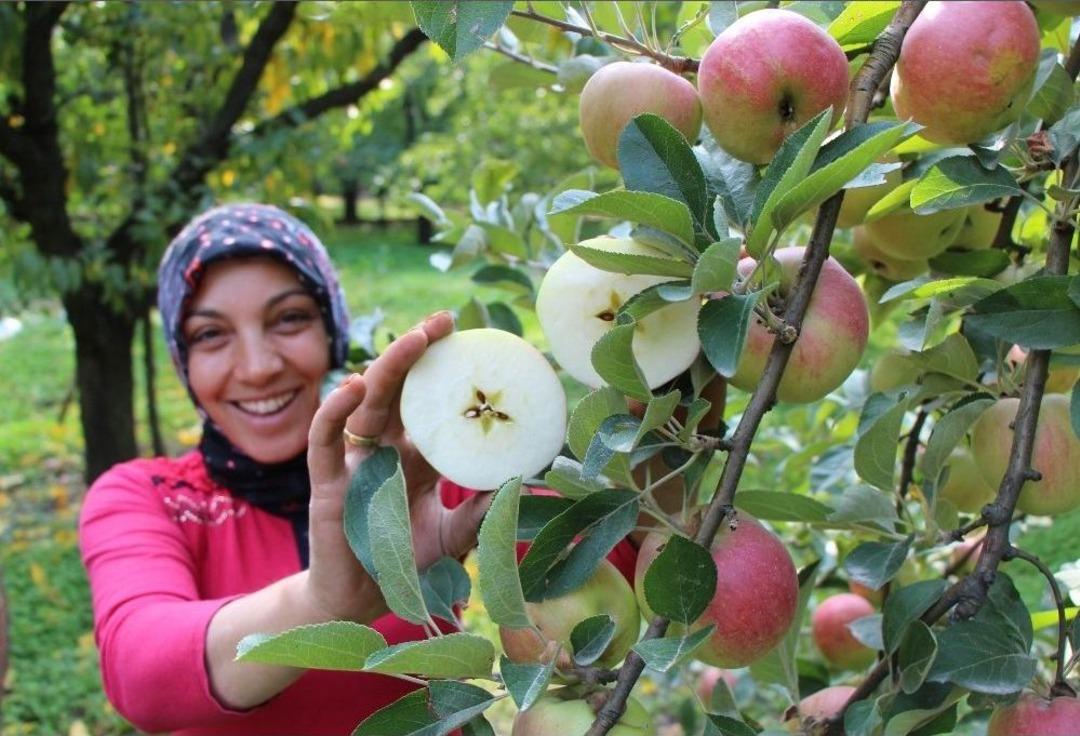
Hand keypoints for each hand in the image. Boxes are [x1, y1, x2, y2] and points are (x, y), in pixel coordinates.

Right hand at [304, 312, 490, 620]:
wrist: (361, 605)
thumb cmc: (404, 566)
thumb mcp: (455, 535)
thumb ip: (482, 510)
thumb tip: (526, 481)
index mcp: (415, 457)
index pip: (433, 403)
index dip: (448, 371)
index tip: (477, 341)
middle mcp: (386, 450)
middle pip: (401, 389)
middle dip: (419, 351)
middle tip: (446, 320)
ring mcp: (356, 462)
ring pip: (367, 403)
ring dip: (389, 368)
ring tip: (416, 340)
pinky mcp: (328, 481)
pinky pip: (325, 438)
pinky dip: (335, 410)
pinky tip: (354, 385)